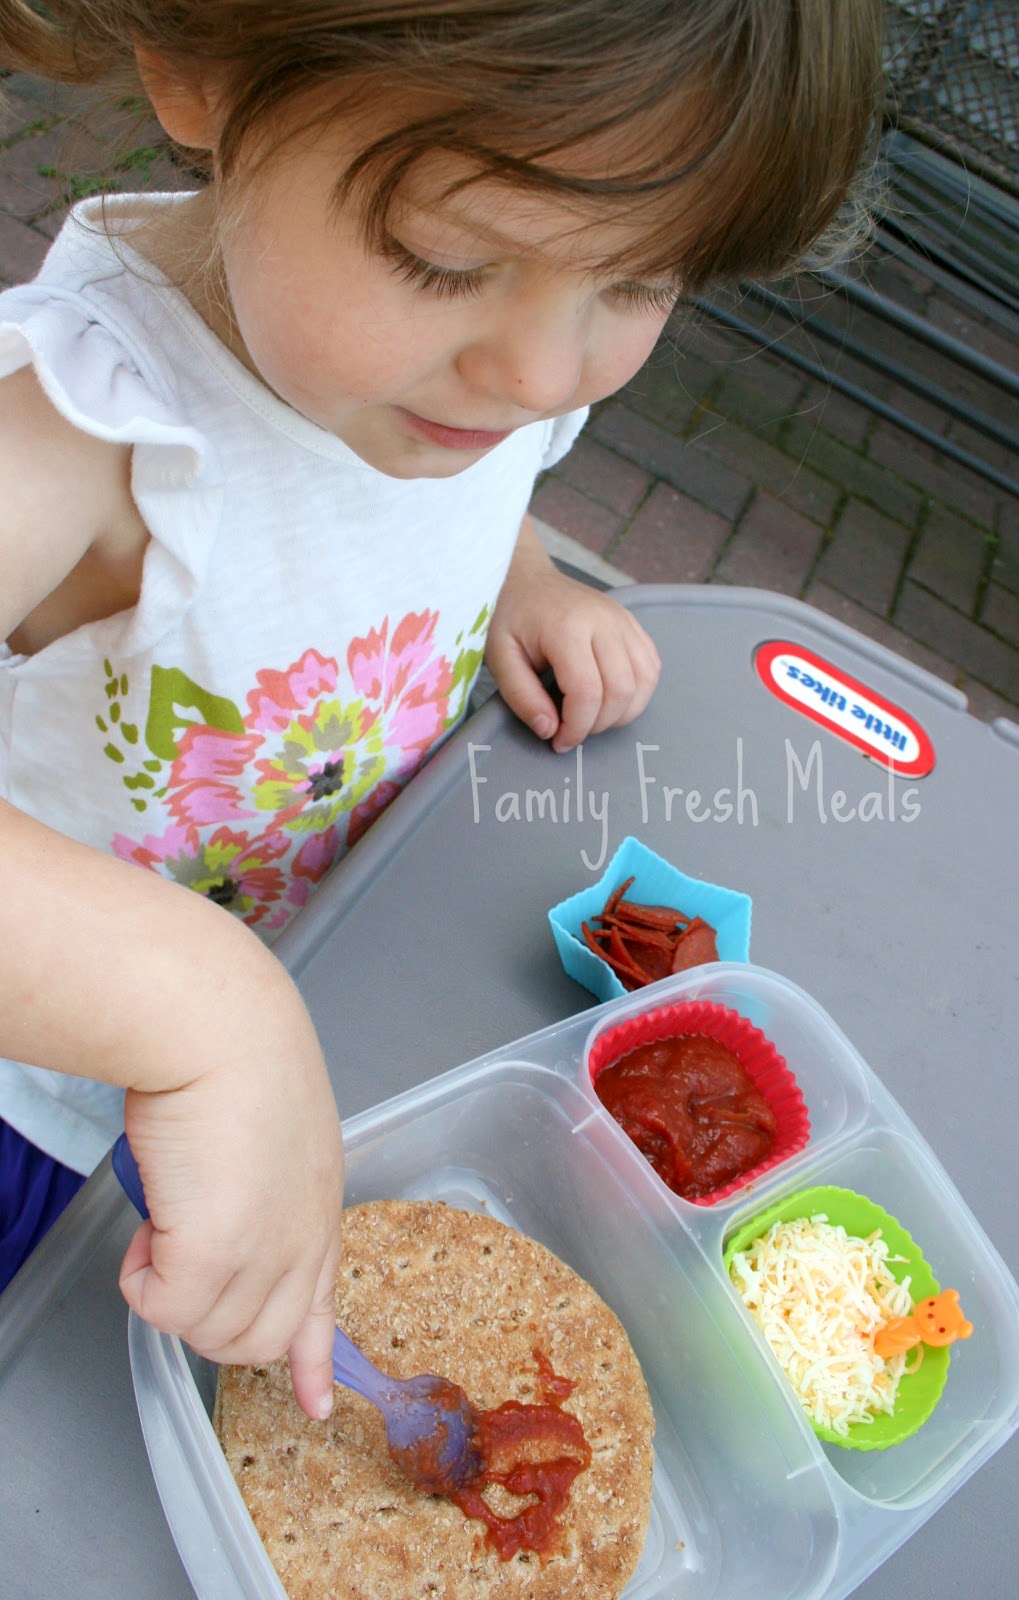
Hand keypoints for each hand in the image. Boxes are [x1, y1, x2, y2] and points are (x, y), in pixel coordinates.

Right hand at [117, 957, 343, 1420]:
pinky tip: (150, 1223)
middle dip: (205, 1315)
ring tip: (165, 1217)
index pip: (320, 1302)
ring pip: (207, 1332)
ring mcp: (265, 1254)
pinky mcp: (215, 1257)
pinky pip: (163, 1311)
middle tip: (176, 1250)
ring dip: (170, 1289)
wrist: (217, 1029)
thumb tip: (216, 1211)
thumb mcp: (273, 1127)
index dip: (310, 1358)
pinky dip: (141, 1279)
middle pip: (256, 1340)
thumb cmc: (234, 1053)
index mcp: (320, 1206)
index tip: (316, 1402)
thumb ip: (263, 1181)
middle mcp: (303, 1240)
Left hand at [486, 519, 659, 751]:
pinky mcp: (633, 624)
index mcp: (566, 627)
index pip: (587, 692)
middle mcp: (603, 620)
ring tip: (592, 716)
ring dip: (622, 712)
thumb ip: (522, 698)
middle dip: (598, 724)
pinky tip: (611, 698)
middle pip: (621, 690)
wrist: (528, 580)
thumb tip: (550, 730)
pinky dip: (637, 693)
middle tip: (573, 729)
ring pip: (644, 682)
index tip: (559, 740)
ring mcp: (623, 620)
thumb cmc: (511, 620)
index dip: (576, 727)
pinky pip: (651, 668)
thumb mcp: (501, 659)